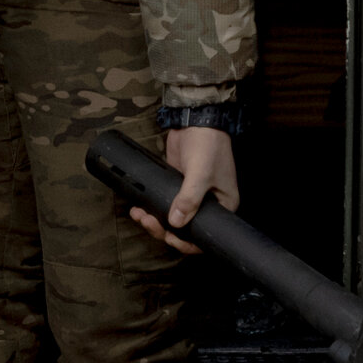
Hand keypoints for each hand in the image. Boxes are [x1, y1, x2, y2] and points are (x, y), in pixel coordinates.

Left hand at [130, 125, 237, 253]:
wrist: (195, 120)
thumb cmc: (208, 145)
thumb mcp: (201, 173)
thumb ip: (189, 198)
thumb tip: (176, 222)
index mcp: (223, 205)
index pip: (206, 234)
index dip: (187, 242)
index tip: (170, 238)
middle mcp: (208, 204)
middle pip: (185, 228)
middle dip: (164, 230)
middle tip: (149, 222)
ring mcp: (191, 196)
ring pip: (172, 218)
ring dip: (155, 220)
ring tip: (140, 215)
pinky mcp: (176, 187)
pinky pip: (164, 203)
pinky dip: (152, 207)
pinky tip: (140, 208)